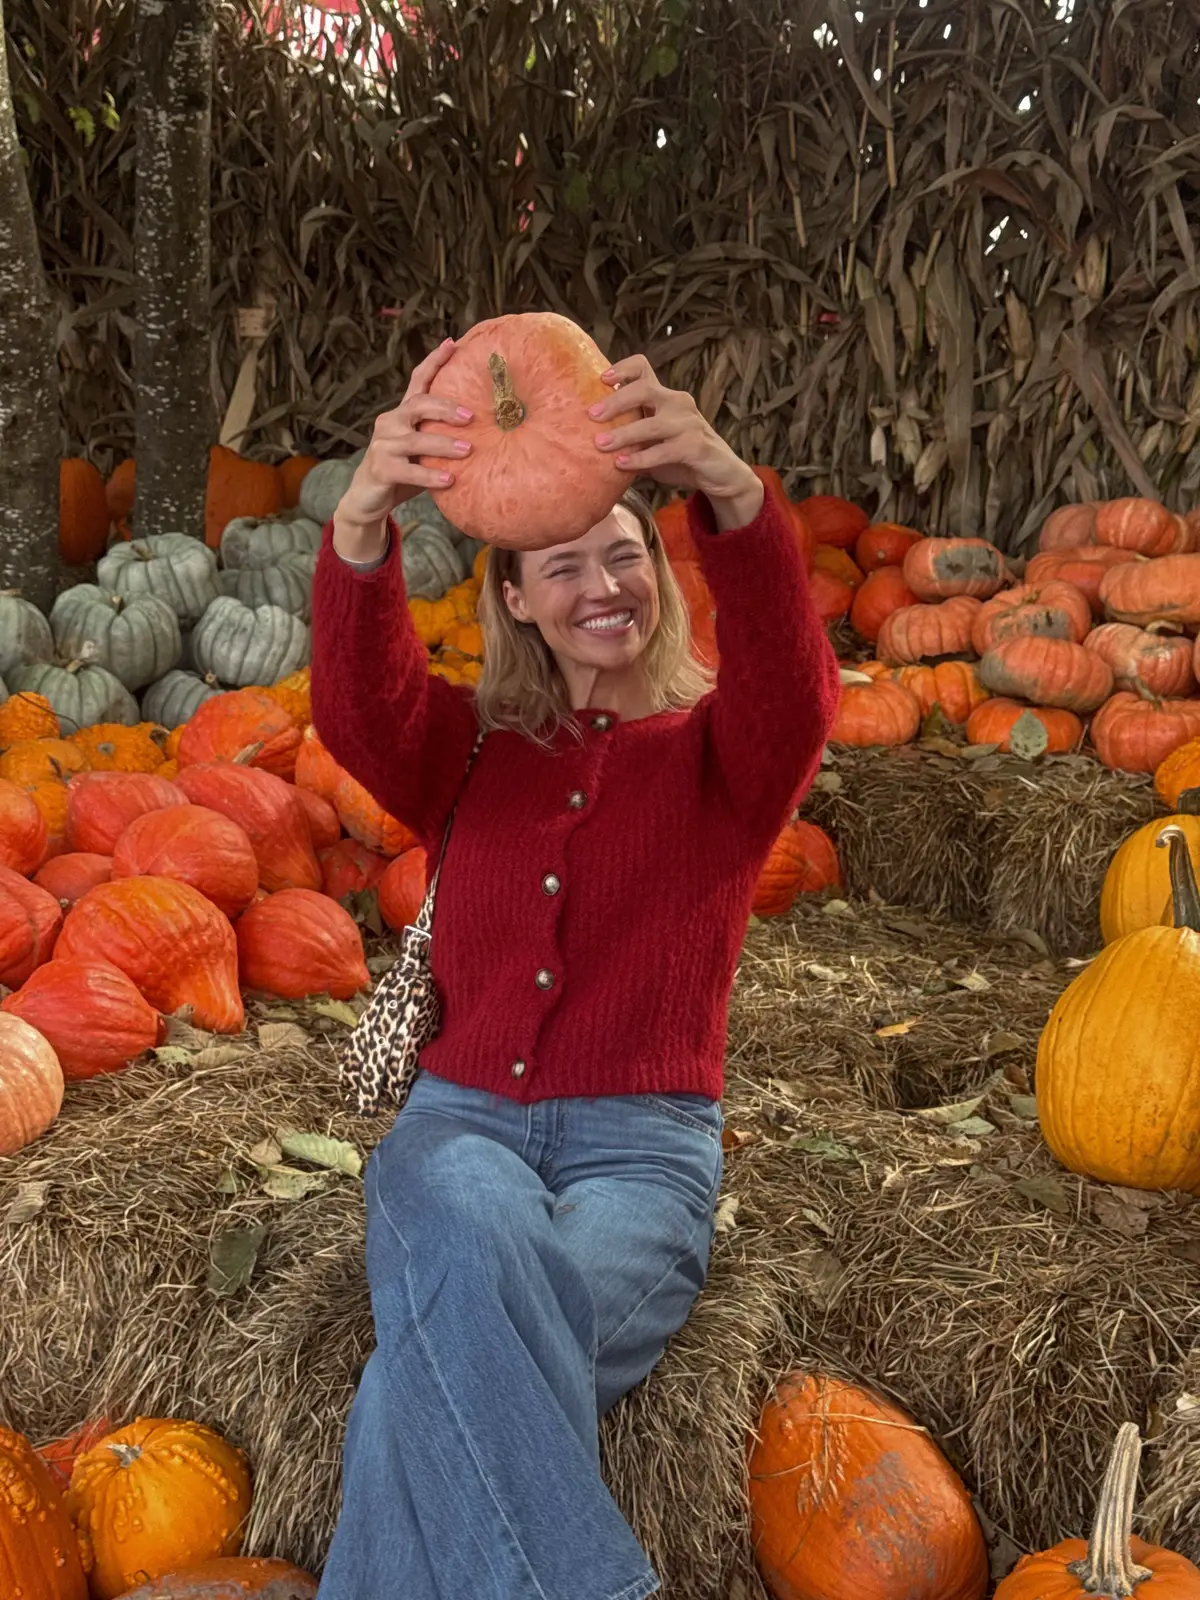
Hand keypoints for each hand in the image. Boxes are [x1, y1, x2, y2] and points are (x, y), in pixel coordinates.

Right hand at [334, 339, 473, 547]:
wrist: (368, 498)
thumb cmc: (404, 472)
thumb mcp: (424, 451)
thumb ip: (442, 438)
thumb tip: (488, 432)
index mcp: (403, 414)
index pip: (417, 380)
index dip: (434, 361)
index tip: (453, 343)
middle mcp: (390, 422)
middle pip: (418, 405)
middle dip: (446, 408)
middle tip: (471, 416)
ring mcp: (383, 445)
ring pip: (416, 440)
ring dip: (443, 444)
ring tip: (468, 449)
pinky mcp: (381, 469)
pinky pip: (409, 472)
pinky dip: (430, 476)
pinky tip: (450, 480)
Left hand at [589, 354, 763, 526]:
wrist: (719, 475)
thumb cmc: (680, 457)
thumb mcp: (651, 442)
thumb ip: (628, 437)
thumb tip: (586, 441)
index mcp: (664, 397)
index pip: (643, 368)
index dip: (622, 369)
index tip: (601, 379)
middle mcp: (677, 403)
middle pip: (644, 389)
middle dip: (616, 401)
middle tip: (592, 415)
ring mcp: (689, 423)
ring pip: (652, 423)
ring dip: (624, 434)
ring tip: (600, 445)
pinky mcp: (696, 446)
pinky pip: (664, 450)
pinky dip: (641, 458)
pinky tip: (622, 464)